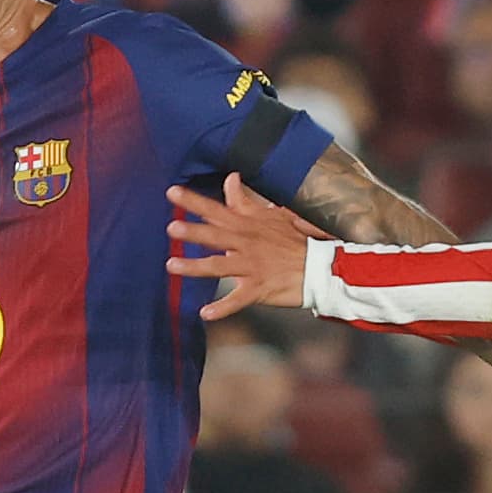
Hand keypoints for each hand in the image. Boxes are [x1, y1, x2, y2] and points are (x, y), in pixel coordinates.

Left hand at [166, 173, 319, 320]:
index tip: (172, 192)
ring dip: (195, 267)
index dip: (194, 201)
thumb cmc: (296, 241)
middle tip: (172, 228)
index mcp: (247, 226)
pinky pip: (237, 300)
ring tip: (172, 266)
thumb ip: (245, 201)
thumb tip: (231, 178)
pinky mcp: (258, 289)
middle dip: (193, 232)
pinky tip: (205, 314)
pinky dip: (222, 308)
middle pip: (215, 235)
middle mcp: (246, 244)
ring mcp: (251, 267)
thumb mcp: (273, 215)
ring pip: (219, 266)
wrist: (319, 267)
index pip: (216, 210)